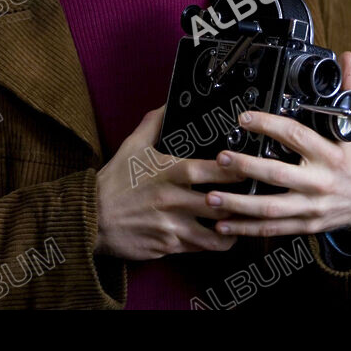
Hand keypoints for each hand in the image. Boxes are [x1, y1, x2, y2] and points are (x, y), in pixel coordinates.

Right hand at [94, 103, 241, 260]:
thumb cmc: (114, 182)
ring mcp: (173, 226)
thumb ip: (154, 123)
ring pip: (215, 232)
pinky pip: (200, 247)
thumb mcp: (132, 146)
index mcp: (170, 173)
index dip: (235, 169)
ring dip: (233, 226)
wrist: (91, 219)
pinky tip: (223, 234)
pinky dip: (214, 241)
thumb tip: (169, 102)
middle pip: (220, 203)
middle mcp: (175, 200)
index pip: (211, 170)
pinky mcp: (169, 246)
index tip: (252, 164)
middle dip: (243, 201)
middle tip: (260, 195)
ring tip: (245, 219)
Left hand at [204, 51, 350, 236]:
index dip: (269, 125)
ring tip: (210, 196)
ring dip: (237, 204)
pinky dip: (245, 229)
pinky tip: (222, 225)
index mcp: (330, 153)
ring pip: (270, 209)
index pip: (296, 136)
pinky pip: (271, 229)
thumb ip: (348, 92)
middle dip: (246, 167)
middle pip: (278, 175)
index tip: (245, 118)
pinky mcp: (304, 225)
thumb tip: (346, 59)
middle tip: (220, 158)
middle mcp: (319, 181)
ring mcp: (311, 207)